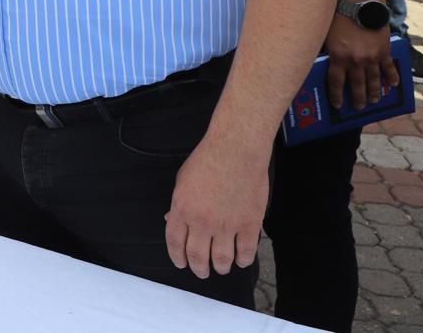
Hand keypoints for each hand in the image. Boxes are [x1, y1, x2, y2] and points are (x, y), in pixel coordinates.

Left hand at [165, 135, 268, 278]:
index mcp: (182, 210)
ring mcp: (227, 225)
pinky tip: (241, 260)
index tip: (182, 264)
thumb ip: (178, 204)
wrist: (236, 150)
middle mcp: (202, 222)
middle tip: (202, 272)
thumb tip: (172, 222)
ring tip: (221, 268)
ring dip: (221, 267)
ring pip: (222, 259)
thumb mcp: (182, 180)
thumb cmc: (206, 160)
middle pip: (198, 256)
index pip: (176, 244)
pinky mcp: (250, 224)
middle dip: (199, 269)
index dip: (178, 258)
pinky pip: (246, 251)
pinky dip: (243, 260)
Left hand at [323, 14, 399, 110]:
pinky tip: (393, 85)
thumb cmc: (339, 15)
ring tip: (375, 100)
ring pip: (373, 80)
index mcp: (337, 57)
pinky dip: (391, 77)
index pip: (335, 83)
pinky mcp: (384, 51)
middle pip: (356, 85)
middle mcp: (355, 61)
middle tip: (359, 107)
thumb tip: (326, 63)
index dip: (336, 96)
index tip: (337, 105)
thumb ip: (329, 50)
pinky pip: (388, 68)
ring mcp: (371, 57)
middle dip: (358, 98)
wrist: (361, 3)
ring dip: (374, 92)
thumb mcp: (327, 34)